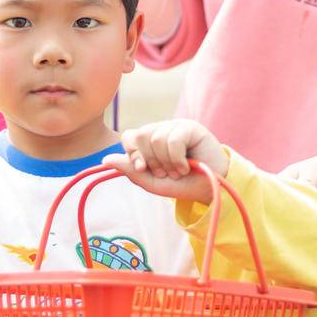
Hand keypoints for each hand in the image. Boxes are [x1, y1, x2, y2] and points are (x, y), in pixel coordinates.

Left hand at [102, 119, 229, 204]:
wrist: (211, 189)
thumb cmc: (183, 184)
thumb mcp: (153, 182)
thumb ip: (131, 171)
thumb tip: (105, 160)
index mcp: (150, 140)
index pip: (130, 136)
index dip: (132, 153)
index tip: (142, 168)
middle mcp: (162, 129)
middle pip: (140, 136)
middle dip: (151, 161)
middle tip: (165, 172)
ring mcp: (177, 126)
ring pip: (156, 138)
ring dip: (167, 162)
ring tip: (179, 171)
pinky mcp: (191, 127)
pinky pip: (173, 139)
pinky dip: (177, 158)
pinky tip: (187, 165)